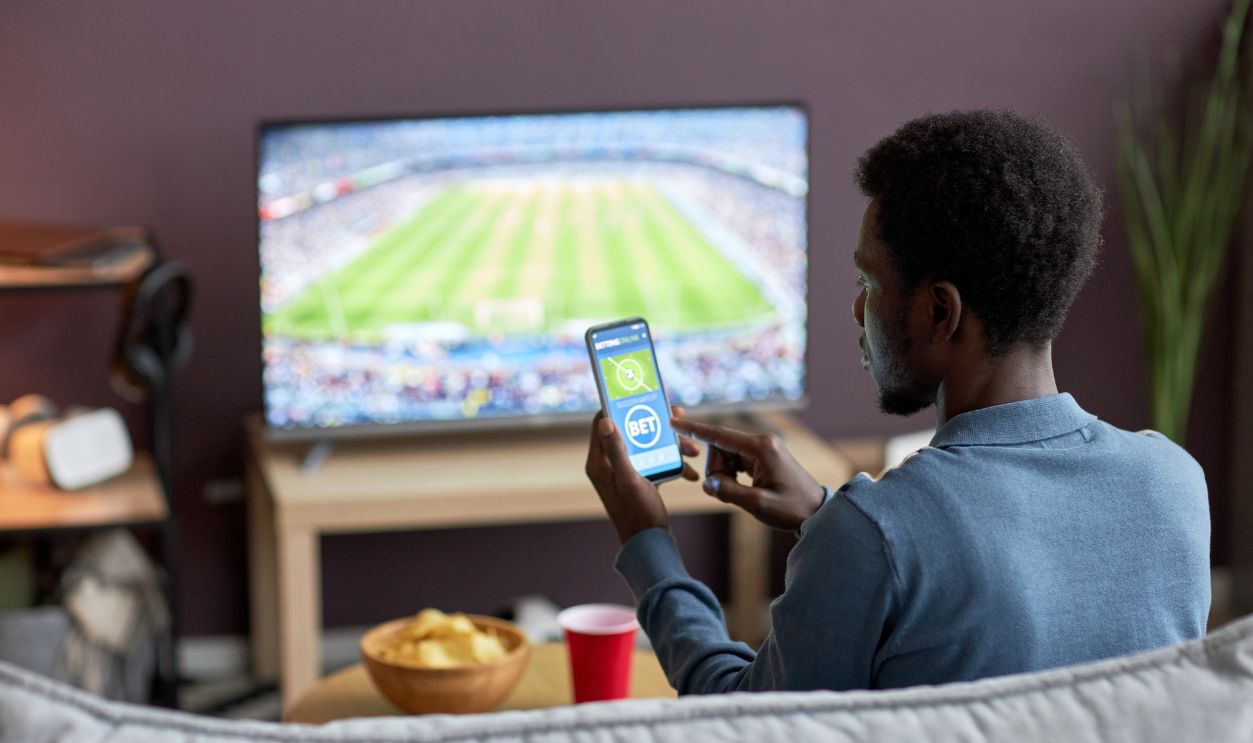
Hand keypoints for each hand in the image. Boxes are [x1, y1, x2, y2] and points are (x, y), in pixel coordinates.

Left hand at [584, 406, 701, 543]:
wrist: (651, 544)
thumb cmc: (638, 515)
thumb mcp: (629, 480)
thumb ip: (617, 450)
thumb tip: (606, 420)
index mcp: (598, 462)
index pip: (602, 422)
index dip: (620, 407)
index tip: (640, 397)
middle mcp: (608, 465)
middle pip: (631, 431)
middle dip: (656, 426)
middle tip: (677, 418)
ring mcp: (625, 471)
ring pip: (647, 445)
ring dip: (670, 445)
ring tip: (692, 450)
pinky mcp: (639, 479)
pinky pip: (656, 461)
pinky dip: (673, 462)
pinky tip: (691, 470)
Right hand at [670, 417, 823, 531]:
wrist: (817, 512)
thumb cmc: (792, 508)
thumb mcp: (758, 504)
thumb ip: (728, 491)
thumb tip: (707, 483)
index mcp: (761, 447)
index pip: (719, 435)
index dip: (694, 429)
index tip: (673, 422)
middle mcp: (761, 442)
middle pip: (720, 447)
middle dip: (716, 470)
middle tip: (728, 492)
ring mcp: (762, 449)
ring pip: (725, 456)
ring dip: (724, 475)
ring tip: (742, 494)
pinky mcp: (762, 458)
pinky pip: (735, 461)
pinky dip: (731, 476)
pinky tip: (743, 489)